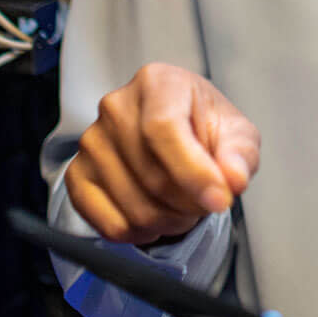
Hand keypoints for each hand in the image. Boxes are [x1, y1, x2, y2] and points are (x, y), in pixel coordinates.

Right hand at [64, 63, 259, 243]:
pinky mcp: (77, 176)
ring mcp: (91, 143)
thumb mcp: (236, 133)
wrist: (177, 132)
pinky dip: (142, 234)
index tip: (220, 199)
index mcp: (158, 83)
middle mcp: (116, 107)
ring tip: (186, 207)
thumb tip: (233, 179)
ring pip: (133, 207)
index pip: (163, 128)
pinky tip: (158, 218)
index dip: (193, 171)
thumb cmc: (205, 128)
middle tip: (208, 202)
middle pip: (151, 175)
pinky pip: (109, 226)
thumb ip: (240, 154)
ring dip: (171, 222)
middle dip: (190, 203)